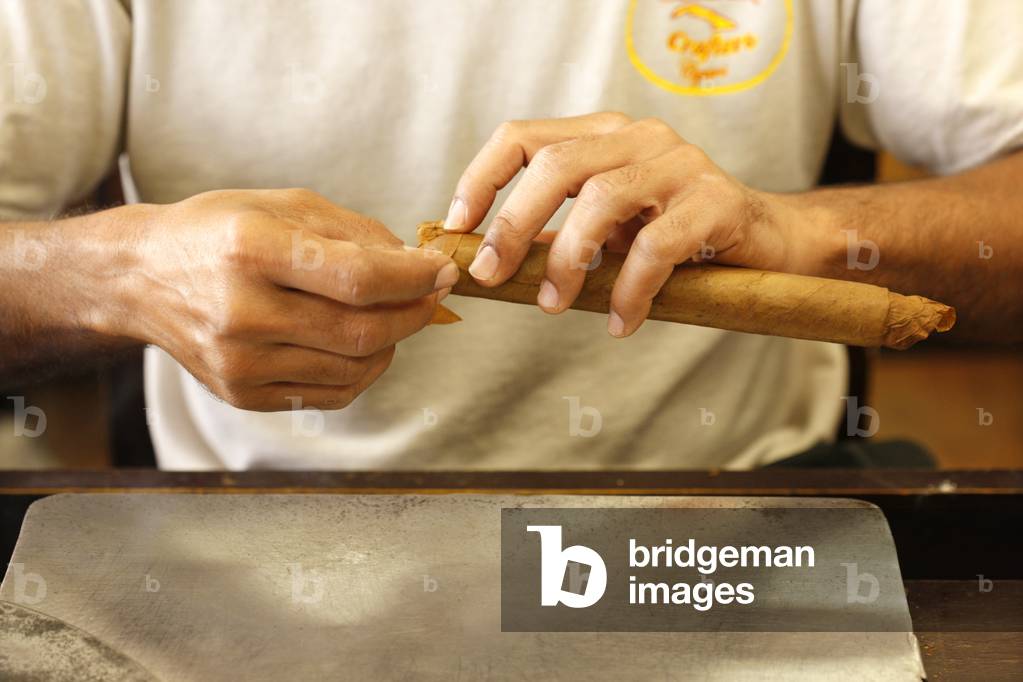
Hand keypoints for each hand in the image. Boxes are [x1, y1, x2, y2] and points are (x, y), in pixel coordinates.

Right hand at [106, 189, 456, 410]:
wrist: (141, 278)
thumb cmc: (216, 232)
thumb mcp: (282, 205)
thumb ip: (354, 232)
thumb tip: (416, 262)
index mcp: (250, 251)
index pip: (357, 278)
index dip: (414, 277)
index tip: (443, 269)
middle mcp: (242, 313)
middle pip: (362, 330)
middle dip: (414, 313)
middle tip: (433, 295)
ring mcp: (240, 363)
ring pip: (354, 368)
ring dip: (394, 342)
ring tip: (397, 314)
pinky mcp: (243, 394)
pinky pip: (331, 393)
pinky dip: (364, 370)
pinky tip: (365, 343)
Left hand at [445, 112, 804, 336]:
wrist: (768, 241)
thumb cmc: (675, 237)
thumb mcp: (608, 227)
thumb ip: (558, 232)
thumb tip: (486, 261)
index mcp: (603, 136)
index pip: (523, 137)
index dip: (481, 179)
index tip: (458, 227)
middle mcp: (639, 139)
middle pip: (557, 166)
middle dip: (513, 225)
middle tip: (491, 276)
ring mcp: (681, 165)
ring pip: (604, 199)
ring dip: (569, 260)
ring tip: (555, 306)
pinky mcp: (716, 201)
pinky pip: (657, 246)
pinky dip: (630, 290)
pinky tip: (622, 322)